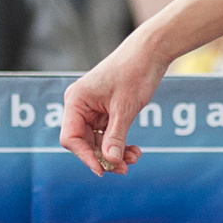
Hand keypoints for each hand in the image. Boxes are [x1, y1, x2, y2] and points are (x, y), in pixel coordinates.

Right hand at [59, 36, 166, 174]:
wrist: (151, 52)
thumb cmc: (135, 73)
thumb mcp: (125, 108)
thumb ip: (116, 136)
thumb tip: (109, 161)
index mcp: (76, 101)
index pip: (71, 137)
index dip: (85, 156)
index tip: (103, 170)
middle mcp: (80, 105)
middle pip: (84, 142)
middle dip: (104, 157)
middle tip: (125, 169)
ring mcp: (92, 108)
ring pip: (98, 141)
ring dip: (114, 153)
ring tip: (134, 158)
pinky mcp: (105, 110)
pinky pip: (108, 134)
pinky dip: (119, 143)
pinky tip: (134, 150)